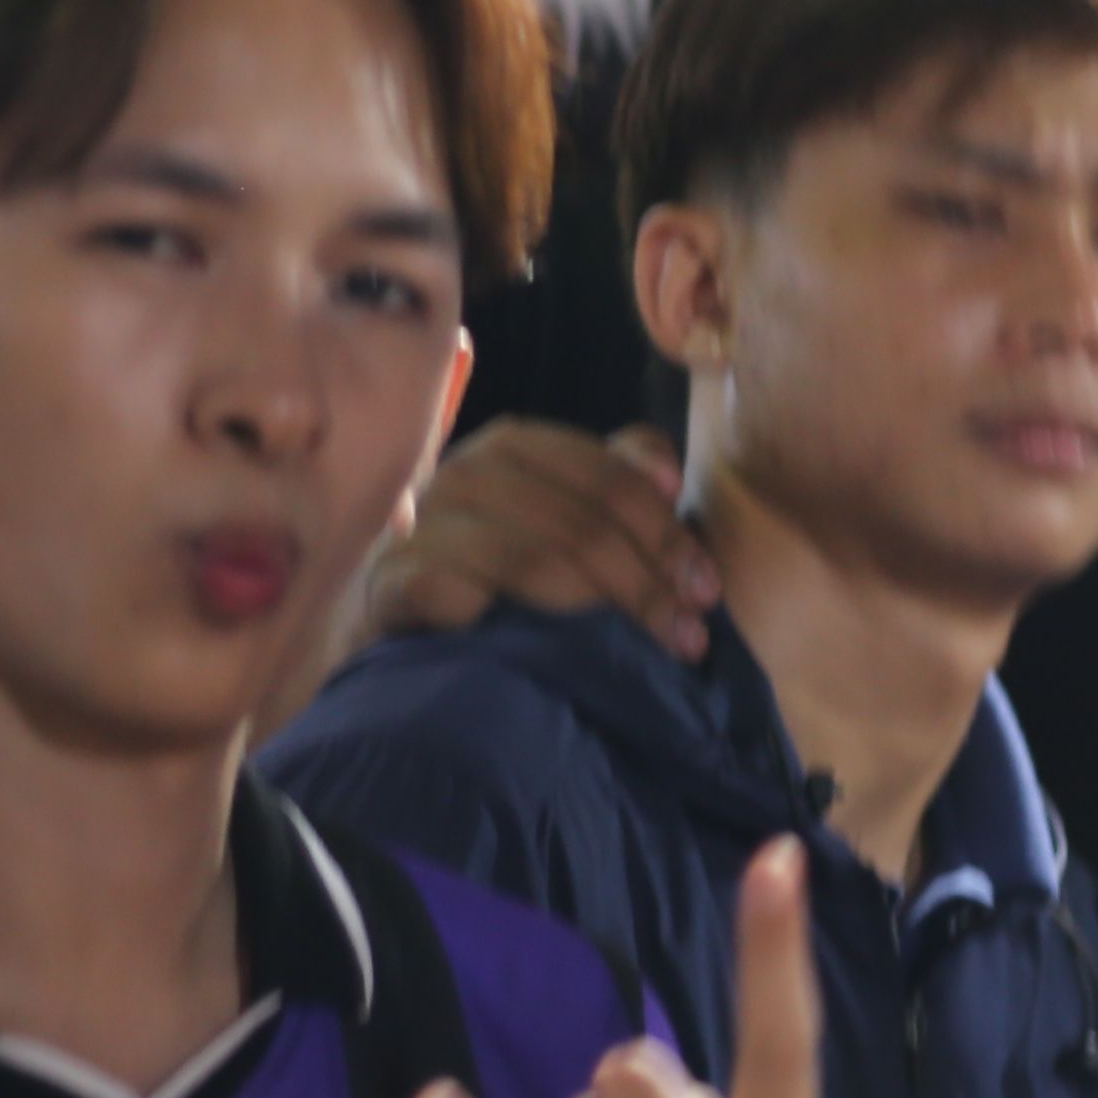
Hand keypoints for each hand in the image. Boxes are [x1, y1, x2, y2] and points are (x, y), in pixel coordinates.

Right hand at [364, 419, 715, 664]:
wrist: (401, 623)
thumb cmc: (500, 571)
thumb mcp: (568, 518)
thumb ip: (620, 482)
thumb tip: (666, 471)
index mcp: (516, 448)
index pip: (606, 477)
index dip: (664, 530)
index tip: (706, 588)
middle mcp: (466, 474)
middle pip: (576, 522)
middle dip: (646, 579)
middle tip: (691, 633)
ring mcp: (424, 528)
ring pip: (527, 558)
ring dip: (599, 606)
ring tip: (650, 649)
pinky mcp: (391, 583)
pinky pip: (446, 590)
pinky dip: (493, 612)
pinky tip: (534, 645)